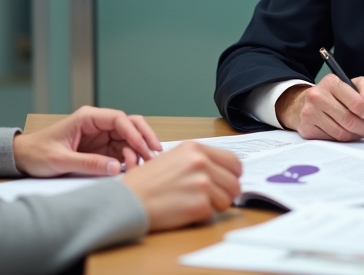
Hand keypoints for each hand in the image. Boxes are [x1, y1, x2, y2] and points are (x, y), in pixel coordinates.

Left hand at [12, 106, 162, 176]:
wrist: (23, 158)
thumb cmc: (37, 152)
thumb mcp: (61, 160)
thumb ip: (88, 163)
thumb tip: (114, 167)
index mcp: (87, 118)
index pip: (118, 118)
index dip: (134, 132)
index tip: (143, 148)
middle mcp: (97, 124)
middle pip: (129, 124)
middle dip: (144, 137)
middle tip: (155, 153)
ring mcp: (101, 136)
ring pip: (129, 138)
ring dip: (138, 151)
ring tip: (142, 167)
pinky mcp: (100, 149)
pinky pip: (121, 151)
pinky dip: (130, 159)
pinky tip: (133, 169)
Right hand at [121, 142, 241, 231]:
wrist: (129, 199)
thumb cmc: (145, 181)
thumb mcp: (173, 158)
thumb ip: (198, 161)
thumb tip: (221, 172)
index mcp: (195, 148)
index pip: (233, 161)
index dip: (233, 175)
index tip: (227, 182)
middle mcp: (201, 162)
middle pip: (234, 183)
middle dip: (226, 194)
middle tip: (210, 199)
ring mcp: (202, 183)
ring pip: (227, 200)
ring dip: (214, 206)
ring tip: (193, 203)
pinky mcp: (199, 204)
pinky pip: (213, 214)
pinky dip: (201, 216)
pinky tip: (184, 211)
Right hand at [274, 74, 363, 140]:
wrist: (304, 103)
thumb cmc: (332, 95)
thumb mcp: (351, 84)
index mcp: (330, 82)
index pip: (356, 103)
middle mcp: (317, 96)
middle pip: (349, 120)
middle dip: (363, 128)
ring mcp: (310, 113)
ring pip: (341, 133)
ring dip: (353, 135)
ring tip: (357, 131)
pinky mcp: (306, 128)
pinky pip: (331, 140)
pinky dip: (341, 139)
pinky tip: (343, 133)